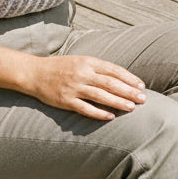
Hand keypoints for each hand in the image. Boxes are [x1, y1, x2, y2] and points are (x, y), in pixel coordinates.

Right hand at [27, 55, 146, 120]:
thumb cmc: (61, 67)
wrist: (34, 73)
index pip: (113, 70)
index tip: (141, 86)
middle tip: (143, 99)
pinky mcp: (66, 101)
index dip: (129, 78)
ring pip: (101, 96)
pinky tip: (111, 117)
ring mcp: (74, 88)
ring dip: (118, 102)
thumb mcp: (80, 61)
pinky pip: (85, 108)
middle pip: (110, 83)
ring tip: (132, 108)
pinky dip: (99, 113)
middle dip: (129, 91)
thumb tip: (121, 78)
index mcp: (87, 62)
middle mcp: (82, 74)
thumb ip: (98, 68)